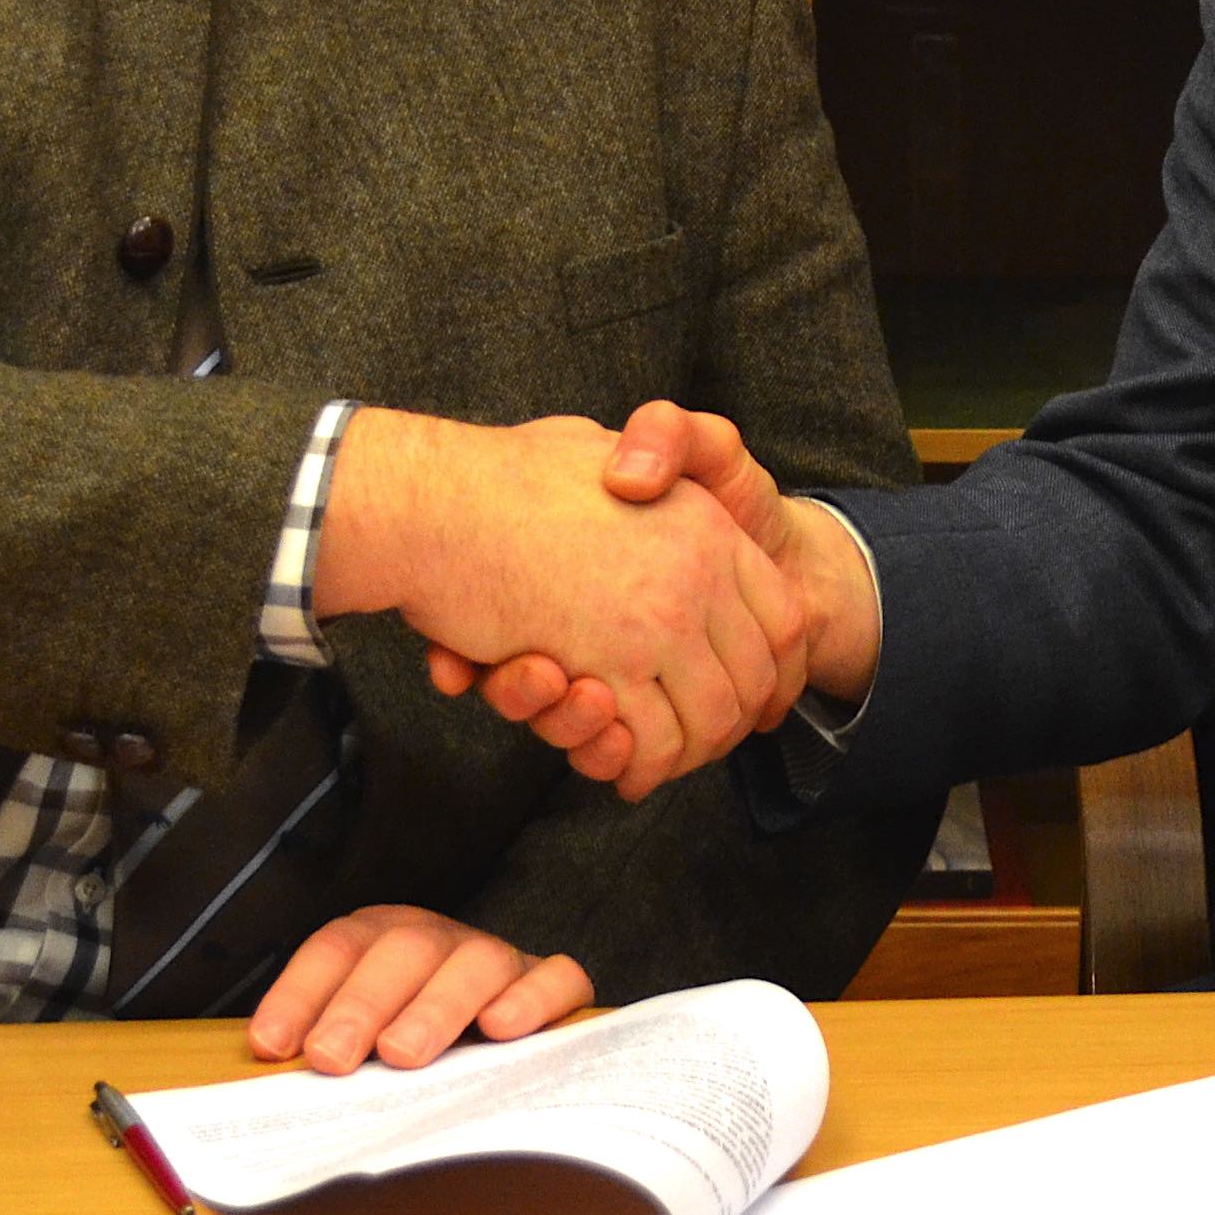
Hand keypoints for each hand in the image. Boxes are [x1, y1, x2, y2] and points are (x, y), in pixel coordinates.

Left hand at [247, 904, 590, 1073]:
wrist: (505, 1031)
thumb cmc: (412, 1045)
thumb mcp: (362, 1041)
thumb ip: (330, 1048)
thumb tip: (276, 1071)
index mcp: (382, 941)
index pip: (337, 949)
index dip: (300, 993)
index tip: (272, 1047)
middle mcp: (439, 942)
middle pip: (403, 950)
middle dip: (362, 1003)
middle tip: (332, 1058)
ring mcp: (499, 960)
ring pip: (475, 962)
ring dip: (435, 1006)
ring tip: (402, 1055)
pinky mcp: (552, 985)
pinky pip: (555, 978)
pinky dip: (530, 999)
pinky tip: (500, 1029)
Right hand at [313, 405, 805, 795]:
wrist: (431, 497)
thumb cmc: (503, 473)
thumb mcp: (598, 446)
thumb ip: (636, 464)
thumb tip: (642, 481)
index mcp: (707, 525)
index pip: (784, 618)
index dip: (777, 669)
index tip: (756, 698)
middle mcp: (697, 574)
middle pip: (755, 680)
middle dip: (733, 726)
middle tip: (702, 746)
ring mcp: (655, 624)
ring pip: (709, 721)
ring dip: (687, 756)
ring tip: (660, 763)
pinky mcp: (605, 669)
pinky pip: (649, 741)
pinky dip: (638, 765)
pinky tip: (627, 768)